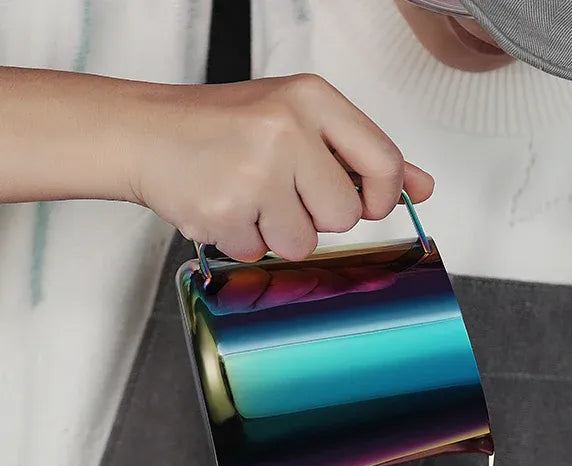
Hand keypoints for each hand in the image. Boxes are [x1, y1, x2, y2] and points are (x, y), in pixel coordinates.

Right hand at [128, 74, 433, 261]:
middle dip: (315, 216)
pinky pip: (261, 255)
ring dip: (277, 234)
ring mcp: (255, 171)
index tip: (366, 204)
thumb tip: (423, 187)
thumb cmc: (223, 127)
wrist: (143, 132)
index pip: (385, 162)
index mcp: (311, 99)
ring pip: (303, 244)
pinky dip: (244, 242)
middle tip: (279, 190)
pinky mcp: (226, 210)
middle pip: (344, 216)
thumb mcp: (299, 122)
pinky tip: (224, 207)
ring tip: (248, 199)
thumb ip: (363, 155)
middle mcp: (286, 129)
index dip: (383, 197)